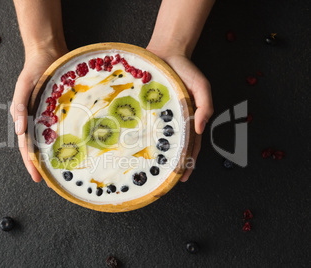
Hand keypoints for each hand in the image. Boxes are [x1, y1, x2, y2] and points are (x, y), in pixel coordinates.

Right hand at [10, 46, 66, 181]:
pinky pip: (64, 128)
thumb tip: (18, 131)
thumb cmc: (33, 69)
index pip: (27, 147)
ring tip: (66, 171)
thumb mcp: (23, 86)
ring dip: (56, 156)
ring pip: (52, 141)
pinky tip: (78, 148)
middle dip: (45, 166)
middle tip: (55, 182)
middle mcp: (38, 121)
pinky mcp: (62, 111)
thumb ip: (19, 107)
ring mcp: (50, 117)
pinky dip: (68, 140)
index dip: (31, 163)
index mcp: (26, 119)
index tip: (39, 179)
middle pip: (40, 148)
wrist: (48, 53)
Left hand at [147, 48, 213, 181]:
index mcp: (189, 119)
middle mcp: (174, 121)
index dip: (188, 163)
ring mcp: (160, 117)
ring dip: (156, 156)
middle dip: (171, 166)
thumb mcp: (202, 86)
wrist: (165, 53)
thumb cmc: (186, 70)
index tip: (182, 178)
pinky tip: (133, 149)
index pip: (191, 146)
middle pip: (174, 148)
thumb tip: (201, 128)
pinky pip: (144, 126)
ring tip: (149, 172)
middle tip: (165, 182)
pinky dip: (141, 139)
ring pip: (158, 140)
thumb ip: (205, 106)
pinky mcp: (147, 111)